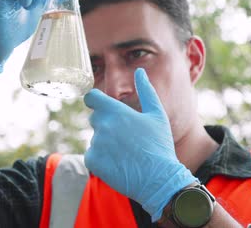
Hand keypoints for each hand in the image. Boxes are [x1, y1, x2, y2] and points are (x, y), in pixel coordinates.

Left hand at [84, 68, 196, 221]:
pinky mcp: (92, 161)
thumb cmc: (159, 145)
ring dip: (106, 143)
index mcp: (116, 111)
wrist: (158, 179)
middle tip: (126, 138)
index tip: (101, 105)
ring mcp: (96, 144)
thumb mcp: (157, 114)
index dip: (95, 100)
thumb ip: (146, 90)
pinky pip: (91, 155)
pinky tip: (119, 163)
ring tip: (126, 153)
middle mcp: (103, 126)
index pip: (92, 97)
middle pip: (95, 118)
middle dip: (106, 124)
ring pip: (95, 138)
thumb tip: (140, 71)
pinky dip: (102, 159)